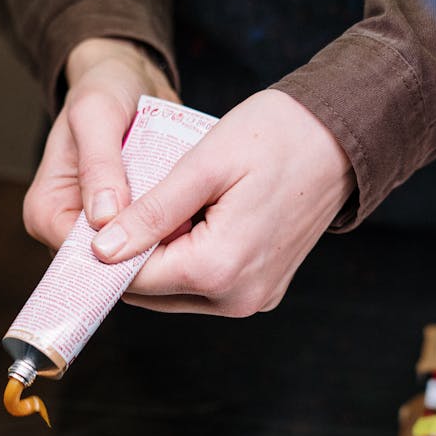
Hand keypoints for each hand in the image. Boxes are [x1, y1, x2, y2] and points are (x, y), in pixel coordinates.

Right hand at [22, 37, 179, 251]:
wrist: (128, 80)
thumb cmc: (104, 90)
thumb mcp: (97, 115)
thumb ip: (99, 165)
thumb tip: (103, 219)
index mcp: (45, 212)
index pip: (80, 255)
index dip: (121, 254)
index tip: (162, 238)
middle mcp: (66, 229)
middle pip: (107, 262)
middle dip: (145, 250)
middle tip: (187, 228)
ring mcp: (98, 232)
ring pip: (133, 255)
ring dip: (162, 242)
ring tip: (194, 220)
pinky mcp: (126, 227)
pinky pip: (150, 242)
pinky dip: (171, 232)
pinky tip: (194, 218)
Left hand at [91, 89, 355, 315]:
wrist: (342, 138)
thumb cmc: (277, 136)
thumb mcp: (204, 165)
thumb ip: (151, 213)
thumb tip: (103, 250)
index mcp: (219, 269)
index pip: (135, 278)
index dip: (106, 250)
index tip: (92, 220)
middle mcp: (237, 298)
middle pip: (153, 292)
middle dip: (131, 255)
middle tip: (123, 209)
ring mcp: (252, 299)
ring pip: (176, 292)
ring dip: (158, 258)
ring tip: (160, 209)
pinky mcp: (261, 292)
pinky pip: (205, 286)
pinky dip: (186, 260)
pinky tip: (190, 221)